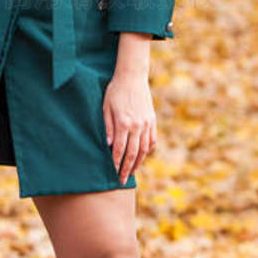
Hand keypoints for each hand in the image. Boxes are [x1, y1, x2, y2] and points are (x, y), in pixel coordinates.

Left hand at [103, 67, 156, 183]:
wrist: (132, 77)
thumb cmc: (115, 91)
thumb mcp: (106, 107)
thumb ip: (107, 127)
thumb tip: (107, 145)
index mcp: (123, 123)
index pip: (119, 149)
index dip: (115, 163)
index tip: (112, 173)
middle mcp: (137, 126)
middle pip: (132, 153)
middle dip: (126, 169)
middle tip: (122, 180)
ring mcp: (147, 124)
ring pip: (144, 149)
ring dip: (138, 163)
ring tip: (131, 172)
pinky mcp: (152, 120)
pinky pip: (151, 140)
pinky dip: (147, 151)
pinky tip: (142, 157)